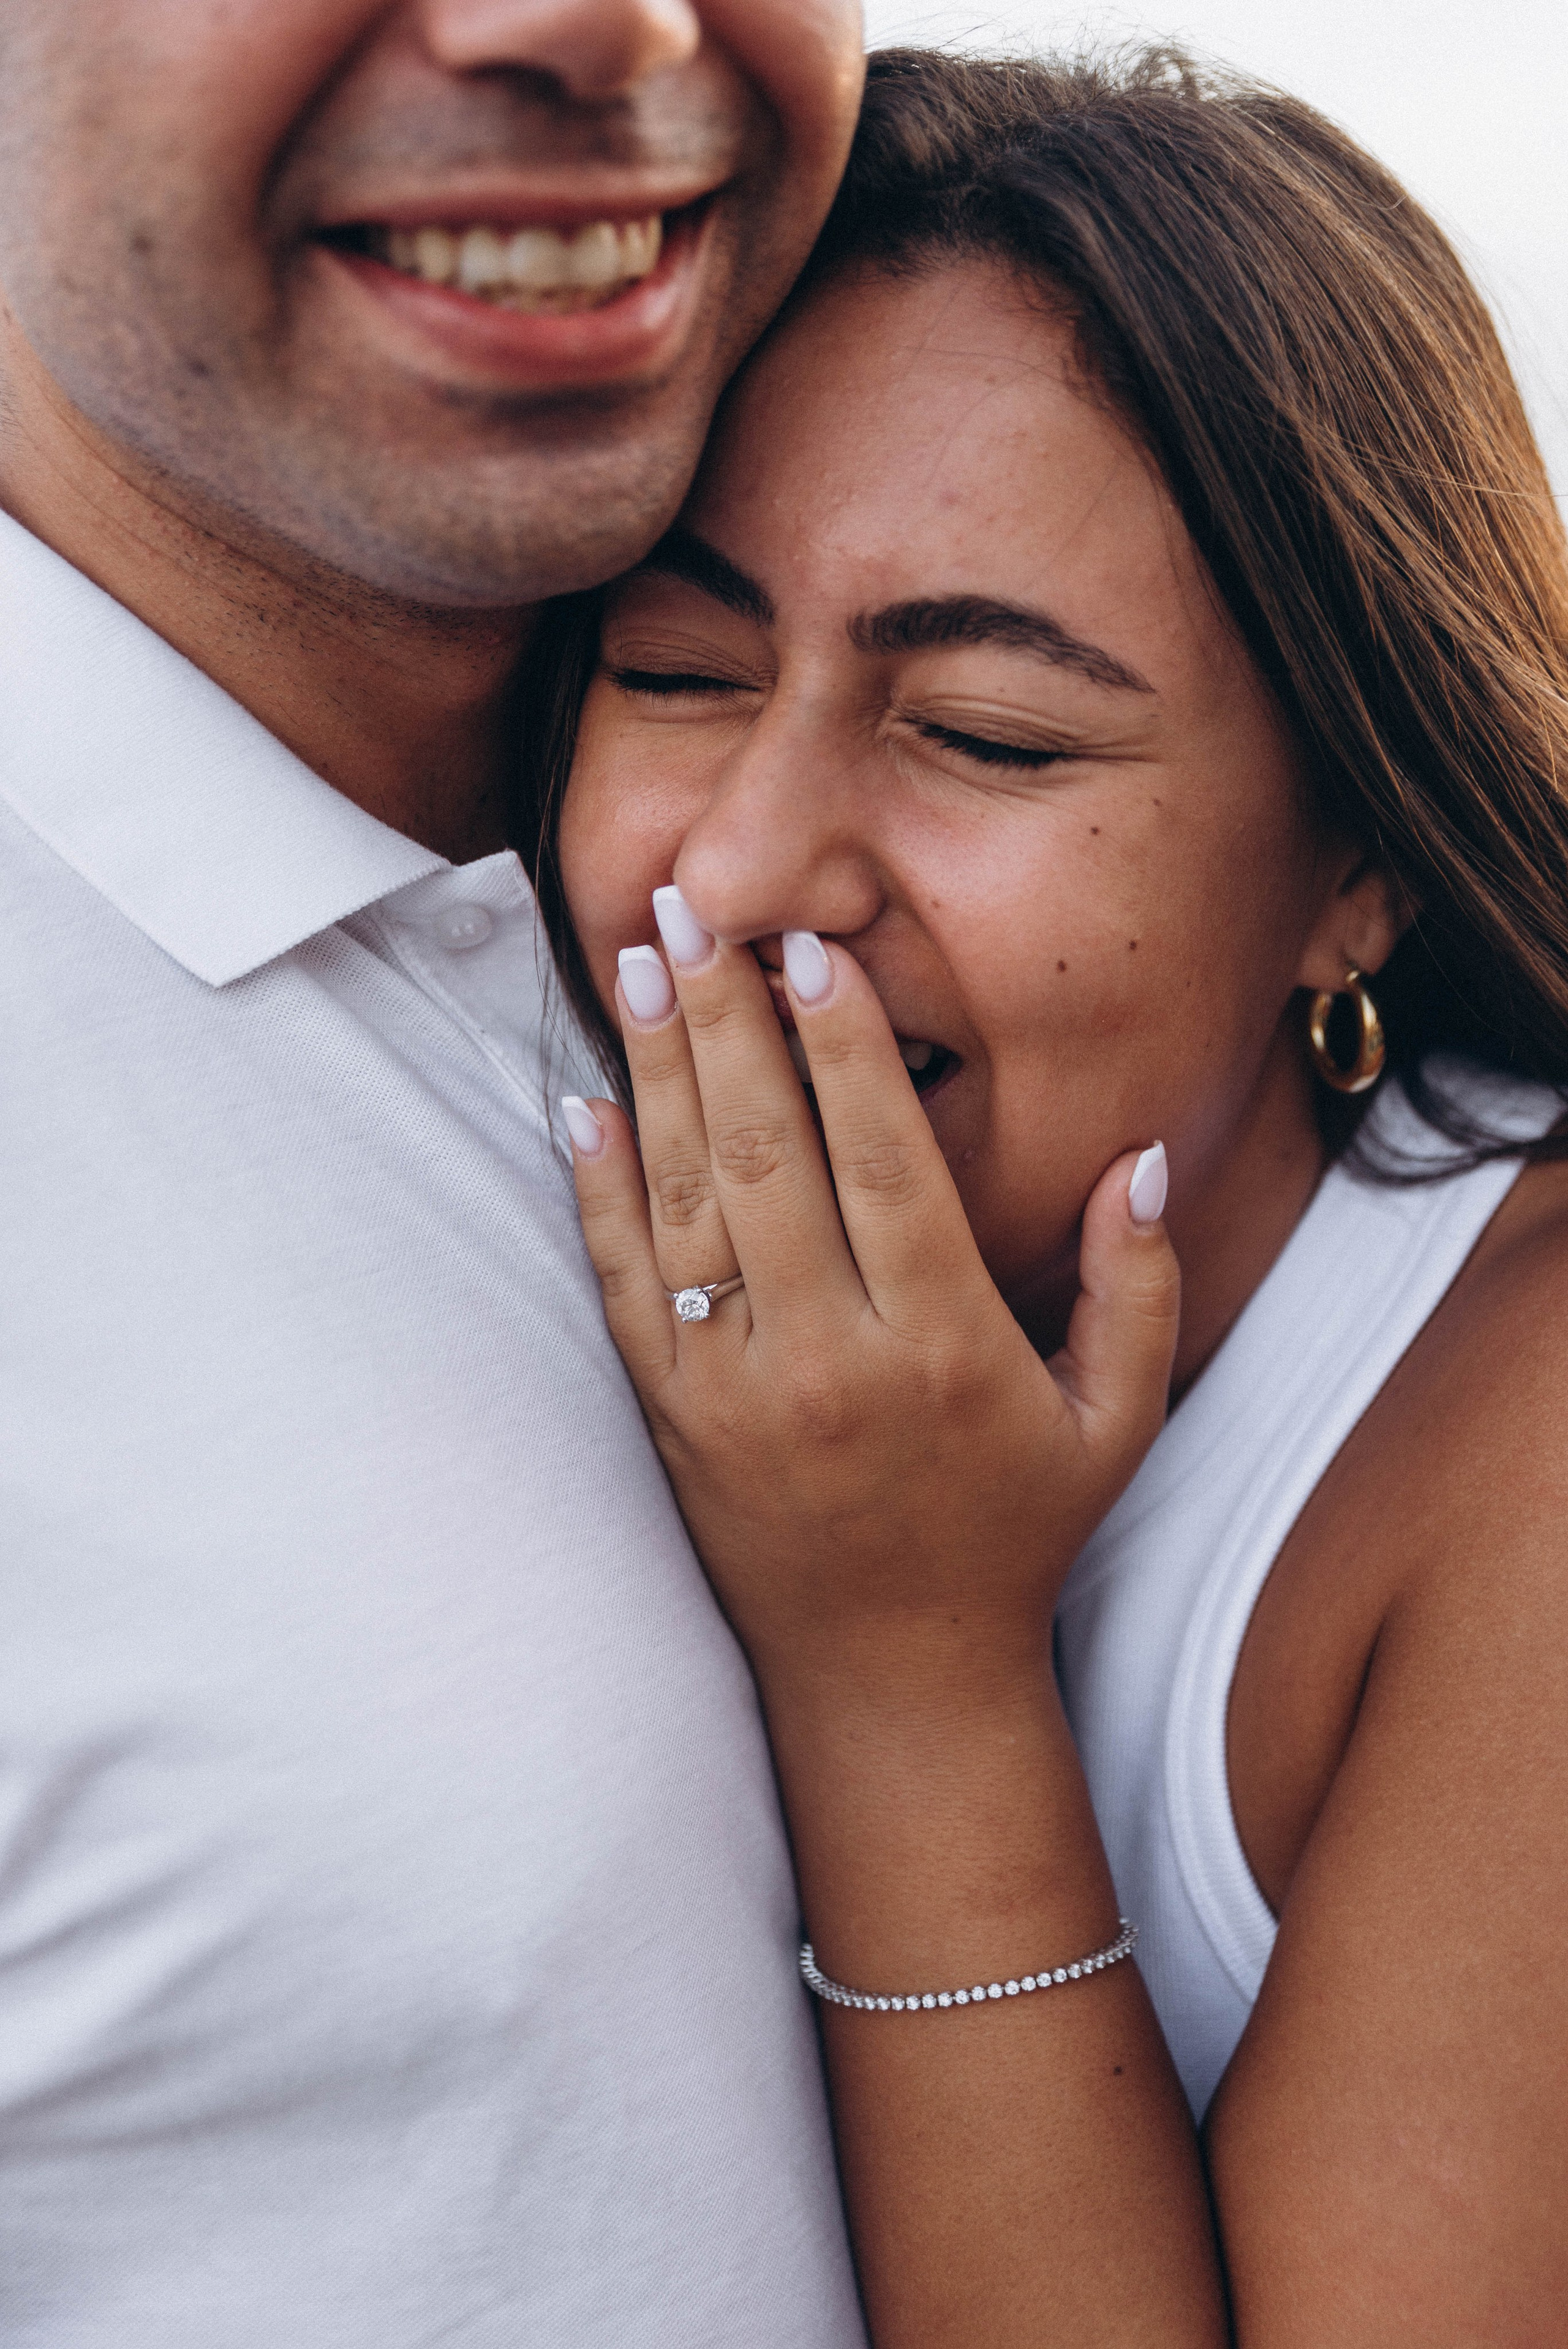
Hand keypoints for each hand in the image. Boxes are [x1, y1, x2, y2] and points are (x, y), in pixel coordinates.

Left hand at [562, 895, 1179, 1705]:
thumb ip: (1140, 1287)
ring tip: (636, 966)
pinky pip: (625, 1293)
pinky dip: (598, 1197)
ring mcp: (739, 1397)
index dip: (845, 1049)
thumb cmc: (1013, 1536)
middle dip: (727, 1024)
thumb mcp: (1117, 1421)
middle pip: (768, 1162)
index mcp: (946, 1350)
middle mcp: (833, 1365)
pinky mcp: (673, 1426)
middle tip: (690, 911)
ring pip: (686, 1208)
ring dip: (657, 1078)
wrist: (894, 1679)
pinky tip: (580, 1107)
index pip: (884, 1165)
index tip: (812, 947)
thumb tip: (1140, 1154)